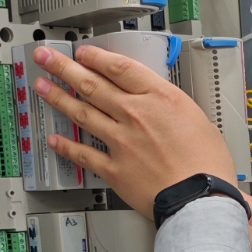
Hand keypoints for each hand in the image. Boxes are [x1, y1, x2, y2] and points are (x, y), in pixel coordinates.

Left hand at [32, 44, 235, 219]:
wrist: (202, 199)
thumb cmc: (209, 165)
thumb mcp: (200, 120)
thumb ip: (175, 110)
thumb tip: (166, 106)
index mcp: (160, 98)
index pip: (119, 68)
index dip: (96, 57)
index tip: (82, 52)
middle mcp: (135, 115)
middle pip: (92, 84)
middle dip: (64, 67)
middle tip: (46, 58)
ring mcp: (121, 141)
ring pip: (81, 113)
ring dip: (58, 98)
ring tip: (42, 86)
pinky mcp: (114, 169)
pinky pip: (83, 154)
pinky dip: (66, 146)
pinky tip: (54, 139)